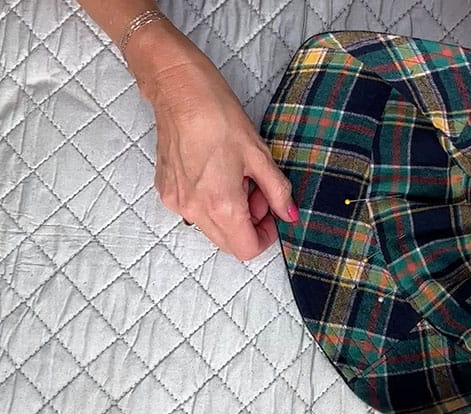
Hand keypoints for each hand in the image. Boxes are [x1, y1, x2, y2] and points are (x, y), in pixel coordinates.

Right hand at [130, 27, 297, 260]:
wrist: (179, 92)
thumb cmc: (219, 116)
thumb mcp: (260, 155)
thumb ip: (277, 192)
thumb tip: (290, 214)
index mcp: (221, 205)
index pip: (246, 249)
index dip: (266, 235)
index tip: (272, 214)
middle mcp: (194, 210)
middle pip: (228, 243)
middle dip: (249, 225)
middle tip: (257, 192)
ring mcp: (176, 202)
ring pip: (211, 228)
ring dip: (230, 214)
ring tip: (237, 178)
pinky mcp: (166, 191)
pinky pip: (194, 212)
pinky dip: (210, 203)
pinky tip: (216, 173)